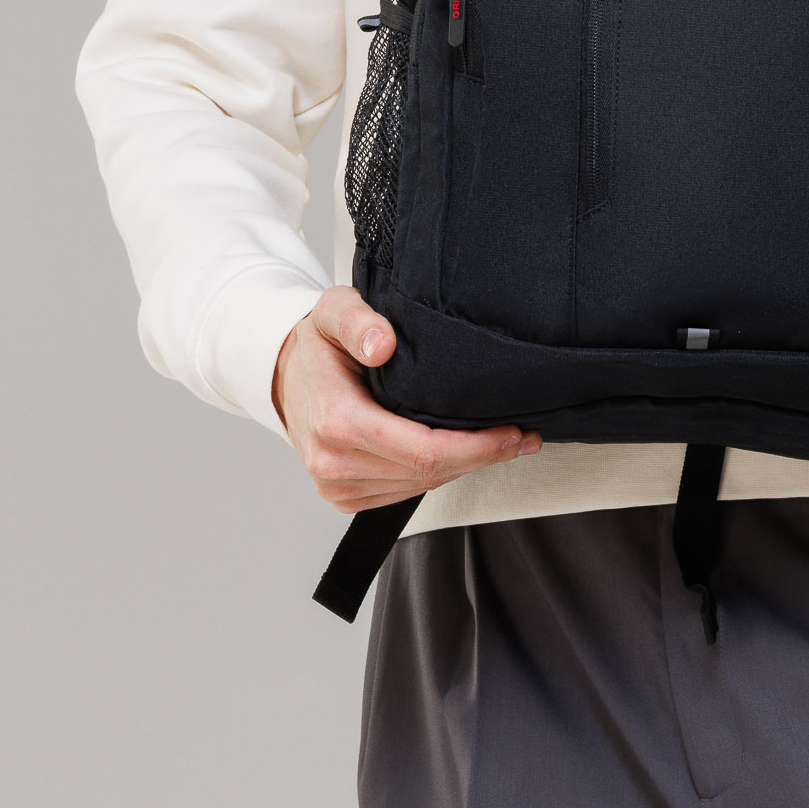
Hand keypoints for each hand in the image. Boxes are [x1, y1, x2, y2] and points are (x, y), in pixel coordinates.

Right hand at [272, 286, 538, 511]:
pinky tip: (460, 454)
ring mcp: (337, 484)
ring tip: (502, 444)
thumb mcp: (335, 312)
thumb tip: (384, 344)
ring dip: (464, 467)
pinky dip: (435, 475)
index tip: (512, 432)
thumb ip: (360, 321)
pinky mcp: (344, 495)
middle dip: (482, 457)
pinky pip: (402, 493)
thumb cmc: (317, 344)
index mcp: (338, 422)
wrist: (285, 375)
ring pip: (419, 486)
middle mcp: (334, 463)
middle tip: (523, 438)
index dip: (475, 447)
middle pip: (428, 473)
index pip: (424, 450)